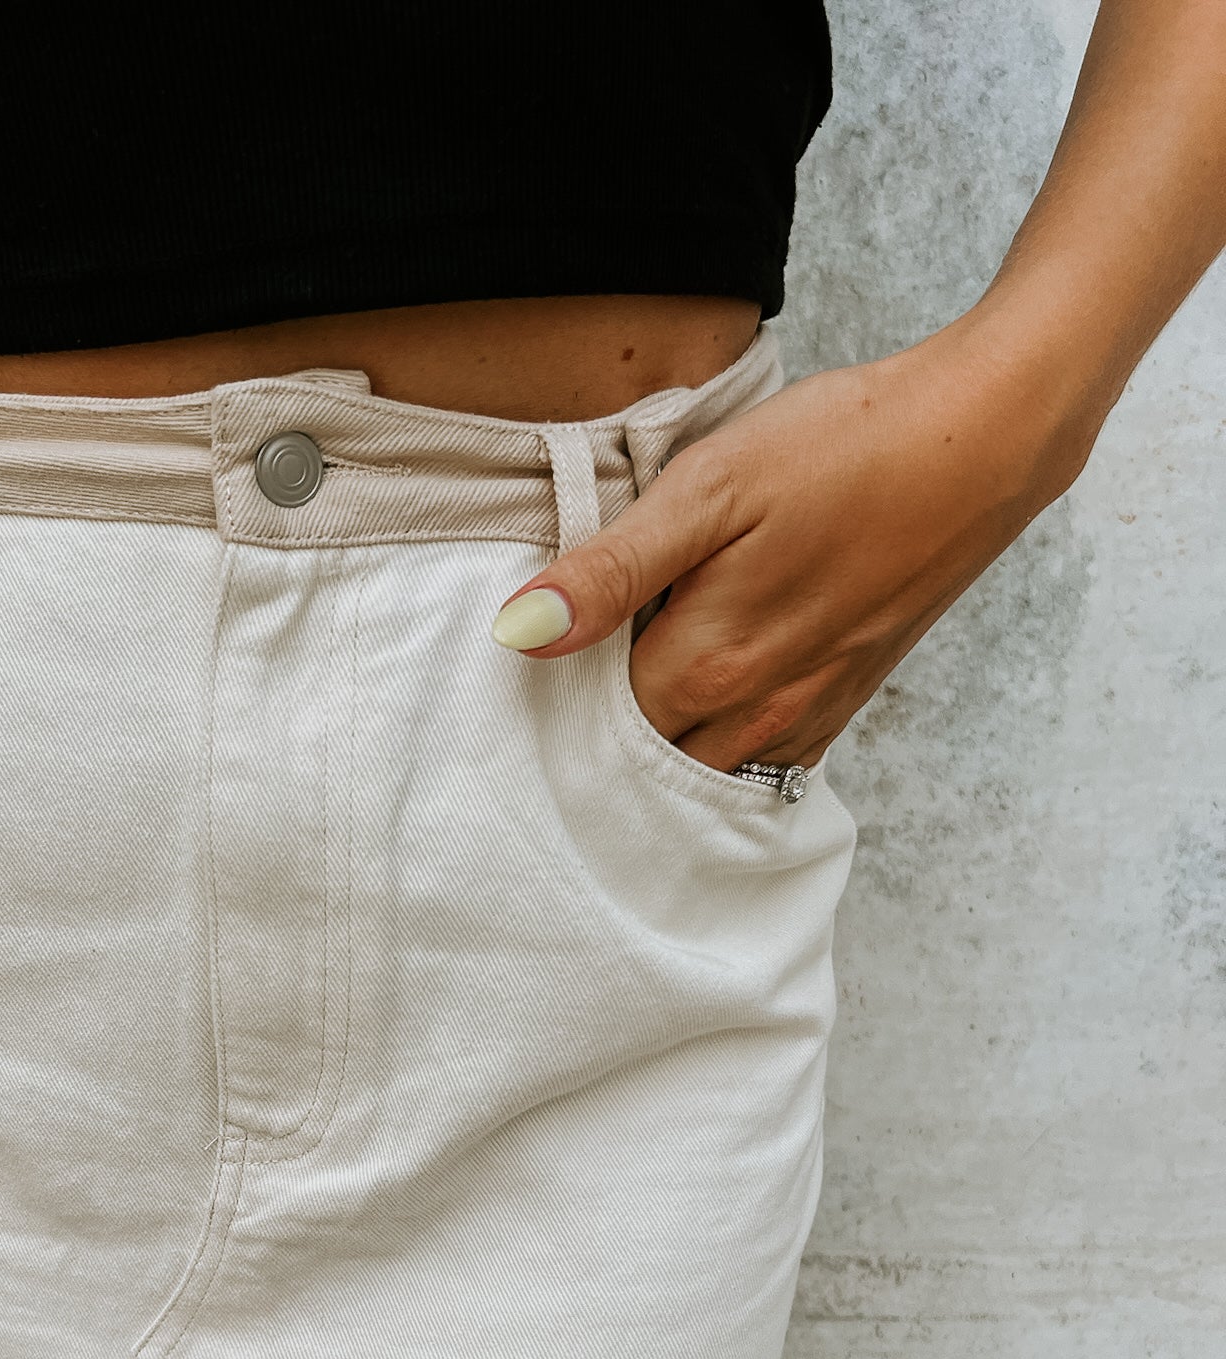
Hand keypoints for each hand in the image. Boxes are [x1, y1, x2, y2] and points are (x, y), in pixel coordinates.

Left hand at [491, 317, 1095, 773]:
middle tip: (566, 694)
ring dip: (661, 751)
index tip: (532, 670)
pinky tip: (707, 703)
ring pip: (703, 771)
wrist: (983, 440)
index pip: (591, 724)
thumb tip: (521, 635)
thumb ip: (613, 570)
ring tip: (628, 699)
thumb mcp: (711, 487)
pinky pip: (763, 762)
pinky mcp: (842, 702)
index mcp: (707, 663)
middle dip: (600, 741)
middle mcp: (755, 712)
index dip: (556, 699)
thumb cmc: (844, 447)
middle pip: (643, 762)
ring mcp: (806, 714)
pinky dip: (723, 748)